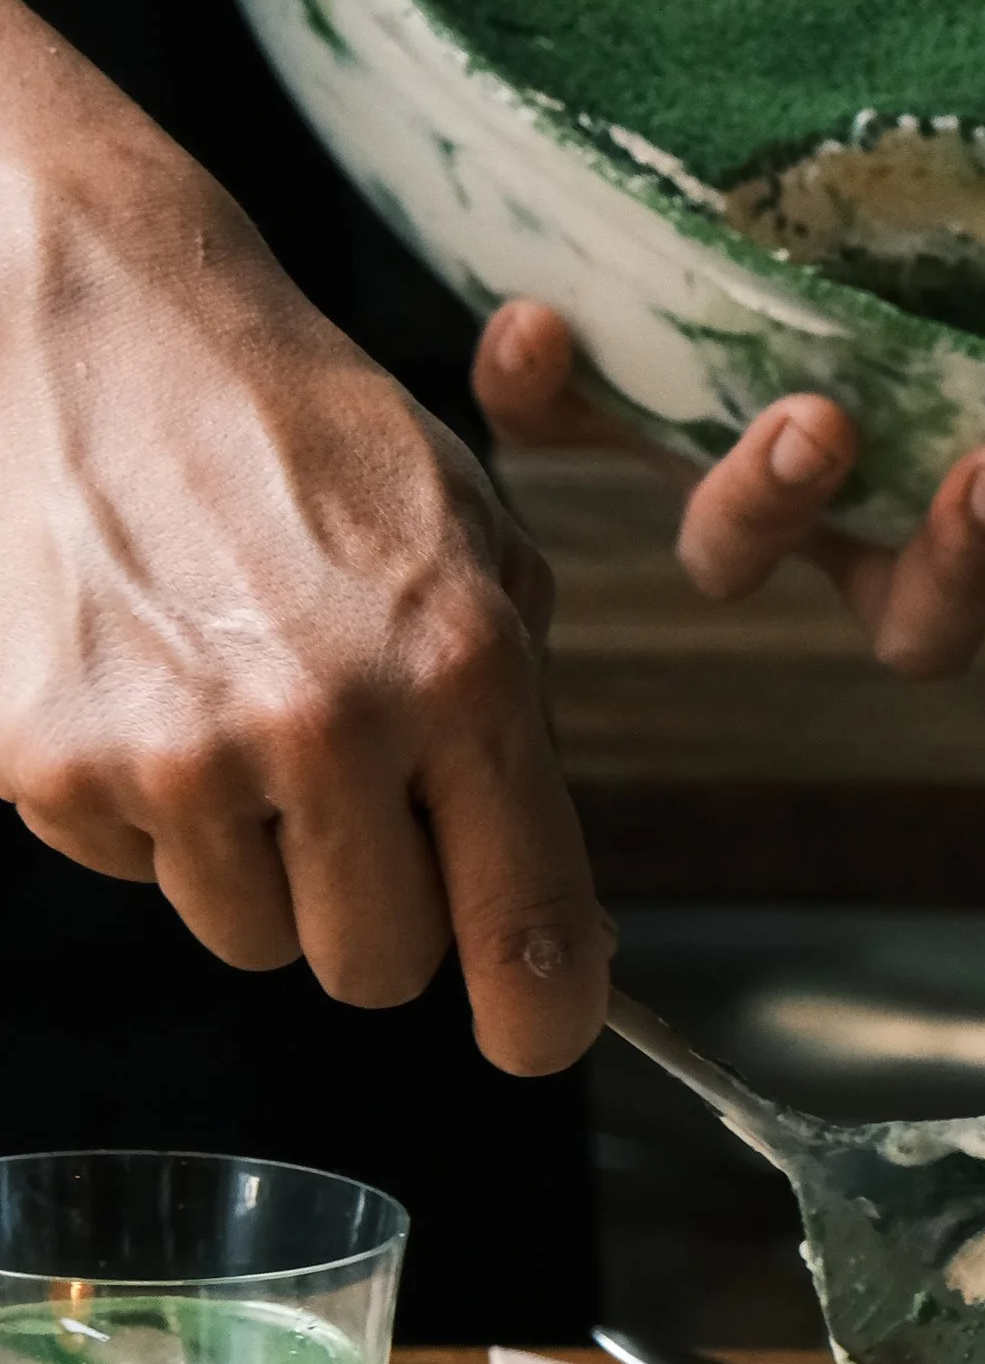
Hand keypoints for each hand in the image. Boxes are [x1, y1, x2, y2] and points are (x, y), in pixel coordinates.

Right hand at [0, 49, 608, 1075]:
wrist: (109, 331)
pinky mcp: (49, 766)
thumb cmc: (304, 437)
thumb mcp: (473, 542)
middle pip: (373, 966)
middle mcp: (324, 724)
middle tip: (351, 803)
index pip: (524, 923)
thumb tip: (555, 922)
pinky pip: (133, 872)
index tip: (538, 1032)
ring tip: (238, 709)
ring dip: (256, 858)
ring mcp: (175, 755)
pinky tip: (150, 684)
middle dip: (377, 910)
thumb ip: (519, 724)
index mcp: (462, 669)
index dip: (541, 1011)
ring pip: (248, 933)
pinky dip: (146, 812)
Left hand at [473, 302, 984, 681]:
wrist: (769, 173)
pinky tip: (537, 321)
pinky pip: (562, 440)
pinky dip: (543, 393)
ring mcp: (741, 487)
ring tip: (810, 411)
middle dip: (964, 559)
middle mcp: (868, 536)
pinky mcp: (619, 417)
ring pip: (735, 563)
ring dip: (773, 504)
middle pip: (919, 623)